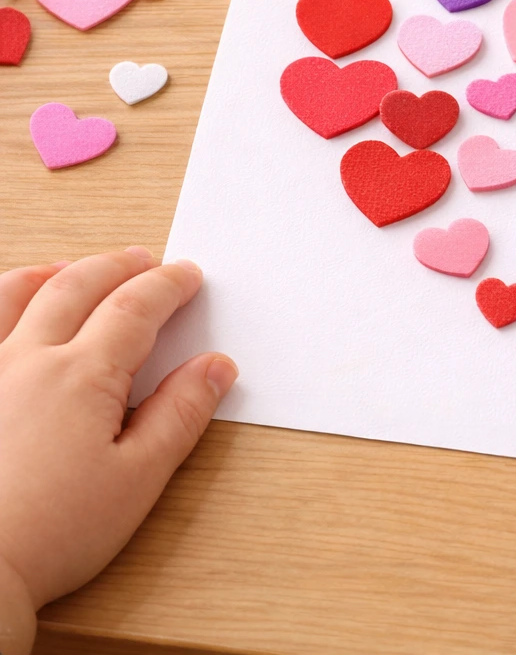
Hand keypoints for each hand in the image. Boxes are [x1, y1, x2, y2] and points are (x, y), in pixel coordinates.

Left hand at [0, 249, 235, 653]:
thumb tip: (216, 368)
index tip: (188, 276)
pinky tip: (11, 309)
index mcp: (83, 375)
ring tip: (74, 268)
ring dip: (55, 272)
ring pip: (16, 293)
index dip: (168, 285)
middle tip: (145, 261)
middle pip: (79, 285)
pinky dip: (3, 301)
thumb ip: (180, 415)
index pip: (136, 307)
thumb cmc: (49, 533)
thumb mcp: (138, 479)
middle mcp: (29, 359)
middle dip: (119, 266)